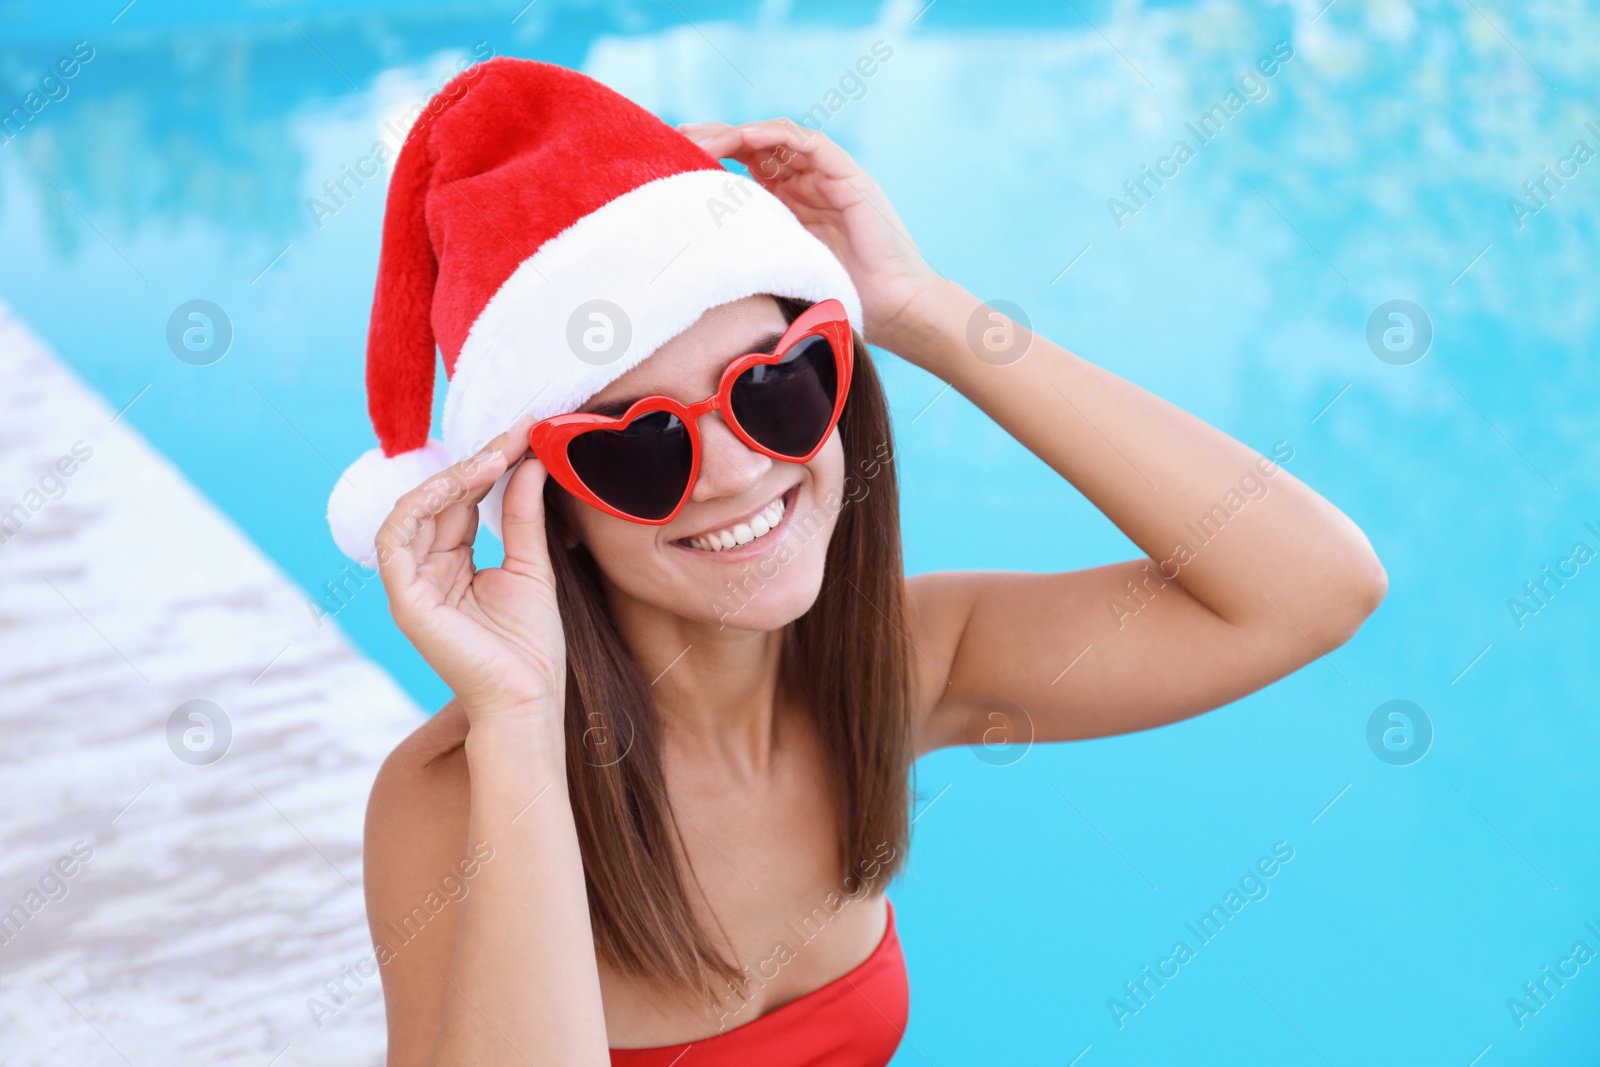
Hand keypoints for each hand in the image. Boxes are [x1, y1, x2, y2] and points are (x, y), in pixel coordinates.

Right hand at [373, 418, 567, 727]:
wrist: (528, 697)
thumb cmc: (531, 646)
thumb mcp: (532, 567)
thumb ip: (523, 516)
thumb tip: (529, 463)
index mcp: (453, 566)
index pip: (460, 503)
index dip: (487, 466)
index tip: (523, 434)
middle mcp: (427, 572)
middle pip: (436, 501)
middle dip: (474, 463)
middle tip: (514, 434)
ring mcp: (412, 585)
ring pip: (412, 511)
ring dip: (451, 478)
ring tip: (493, 457)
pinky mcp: (404, 598)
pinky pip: (396, 538)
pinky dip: (422, 504)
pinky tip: (461, 482)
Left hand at [679, 118, 941, 355]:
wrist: (896, 313)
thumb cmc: (838, 304)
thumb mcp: (776, 276)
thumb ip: (745, 257)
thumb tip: (687, 260)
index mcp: (784, 205)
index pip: (738, 167)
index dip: (704, 158)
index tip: (666, 159)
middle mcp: (803, 184)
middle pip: (750, 146)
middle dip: (710, 138)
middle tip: (672, 138)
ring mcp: (826, 177)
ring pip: (774, 138)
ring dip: (735, 133)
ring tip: (700, 138)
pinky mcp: (848, 176)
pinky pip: (809, 144)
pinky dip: (776, 136)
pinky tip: (743, 139)